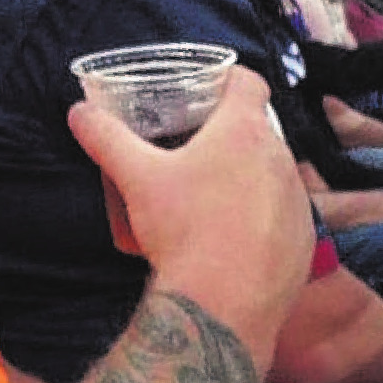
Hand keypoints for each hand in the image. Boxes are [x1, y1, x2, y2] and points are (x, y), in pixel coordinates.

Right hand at [69, 67, 309, 364]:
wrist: (221, 303)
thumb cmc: (182, 229)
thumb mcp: (137, 179)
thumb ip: (107, 139)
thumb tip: (79, 111)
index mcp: (244, 131)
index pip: (249, 82)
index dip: (229, 79)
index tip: (210, 87)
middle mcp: (280, 156)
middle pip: (259, 129)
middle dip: (232, 134)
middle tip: (199, 149)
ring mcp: (297, 197)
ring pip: (273, 173)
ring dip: (249, 176)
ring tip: (213, 197)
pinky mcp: (304, 236)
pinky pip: (284, 214)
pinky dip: (263, 217)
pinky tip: (236, 236)